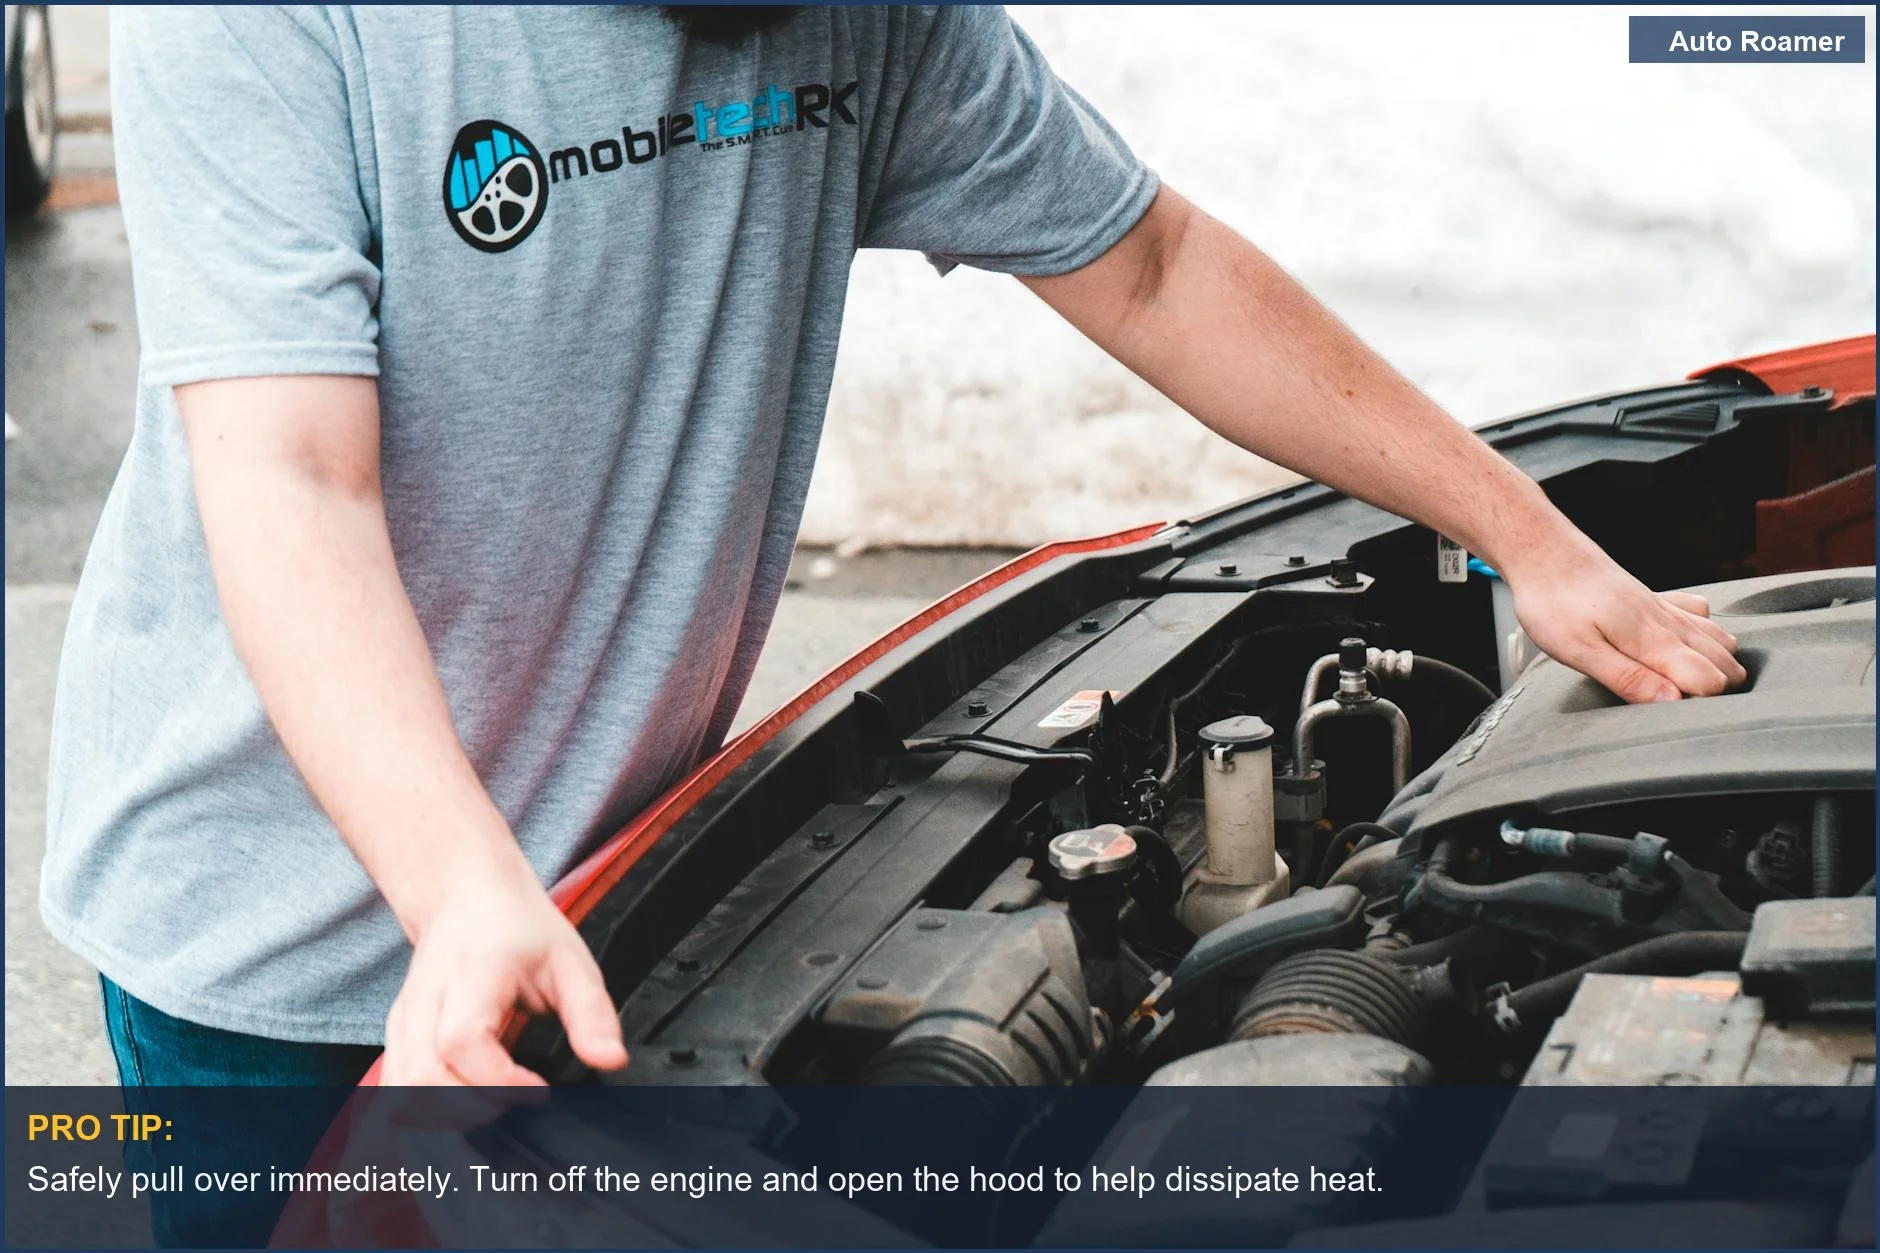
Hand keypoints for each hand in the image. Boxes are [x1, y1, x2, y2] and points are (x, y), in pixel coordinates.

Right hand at [382, 862, 628, 1085]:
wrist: (468, 897)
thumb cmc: (519, 928)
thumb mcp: (570, 960)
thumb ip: (592, 1013)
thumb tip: (610, 1060)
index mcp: (472, 974)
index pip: (464, 1041)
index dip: (497, 1080)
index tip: (537, 1091)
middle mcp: (427, 996)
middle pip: (422, 1073)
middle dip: (469, 1105)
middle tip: (514, 1102)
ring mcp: (404, 1016)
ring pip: (400, 1085)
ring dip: (442, 1113)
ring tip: (489, 1104)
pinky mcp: (397, 1032)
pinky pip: (394, 1083)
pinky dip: (421, 1107)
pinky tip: (459, 1104)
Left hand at [1501, 532, 1746, 702]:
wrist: (1545, 554)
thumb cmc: (1554, 603)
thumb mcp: (1580, 651)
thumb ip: (1628, 678)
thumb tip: (1672, 702)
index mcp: (1654, 640)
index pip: (1711, 681)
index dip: (1701, 704)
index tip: (1673, 714)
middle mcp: (1670, 623)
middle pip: (1726, 664)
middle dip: (1717, 690)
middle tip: (1679, 704)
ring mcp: (1666, 609)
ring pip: (1720, 640)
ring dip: (1718, 665)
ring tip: (1687, 684)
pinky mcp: (1657, 600)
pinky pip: (1701, 617)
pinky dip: (1707, 634)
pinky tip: (1686, 645)